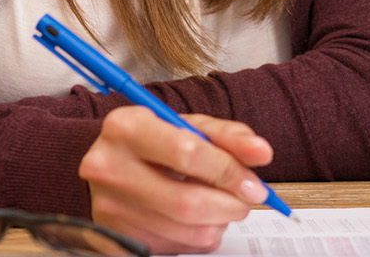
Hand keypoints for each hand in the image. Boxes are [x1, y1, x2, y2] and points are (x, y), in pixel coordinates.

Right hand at [79, 106, 275, 253]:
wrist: (109, 163)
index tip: (254, 183)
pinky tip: (197, 218)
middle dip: (231, 205)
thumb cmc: (154, 142)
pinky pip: (175, 248)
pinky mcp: (114, 239)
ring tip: (222, 205)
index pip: (187, 153)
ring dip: (219, 223)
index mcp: (126, 128)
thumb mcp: (189, 126)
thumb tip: (262, 153)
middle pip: (187, 202)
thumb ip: (229, 136)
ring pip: (185, 231)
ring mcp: (108, 208)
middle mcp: (108, 168)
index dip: (229, 172)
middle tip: (247, 199)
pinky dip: (199, 236)